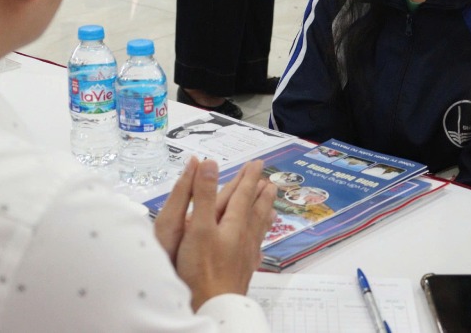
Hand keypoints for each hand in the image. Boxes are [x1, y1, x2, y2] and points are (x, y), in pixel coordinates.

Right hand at [156, 159, 275, 310]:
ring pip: (258, 228)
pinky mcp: (242, 269)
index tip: (256, 165)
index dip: (249, 178)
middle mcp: (243, 237)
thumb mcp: (198, 226)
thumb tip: (209, 164)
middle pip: (255, 209)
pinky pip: (256, 246)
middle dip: (260, 193)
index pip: (243, 194)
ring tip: (272, 206)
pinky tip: (260, 243)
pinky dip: (260, 238)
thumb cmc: (202, 270)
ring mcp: (245, 254)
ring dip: (264, 213)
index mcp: (233, 223)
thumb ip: (203, 195)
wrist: (215, 306)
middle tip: (269, 181)